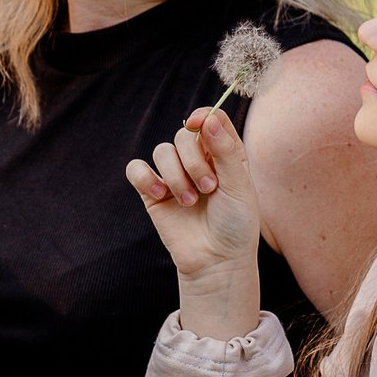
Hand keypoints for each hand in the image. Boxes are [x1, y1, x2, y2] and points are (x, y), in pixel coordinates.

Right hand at [125, 107, 260, 335]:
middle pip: (184, 135)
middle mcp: (198, 160)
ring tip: (189, 202)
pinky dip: (145, 177)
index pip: (211, 118)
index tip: (198, 124)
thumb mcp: (239, 186)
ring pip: (162, 151)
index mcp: (224, 153)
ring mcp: (174, 175)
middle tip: (208, 189)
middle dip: (194, 161)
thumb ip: (224, 151)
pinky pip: (136, 169)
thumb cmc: (235, 225)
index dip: (203, 116)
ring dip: (176, 176)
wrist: (216, 261)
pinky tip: (160, 193)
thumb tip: (206, 118)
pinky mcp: (153, 192)